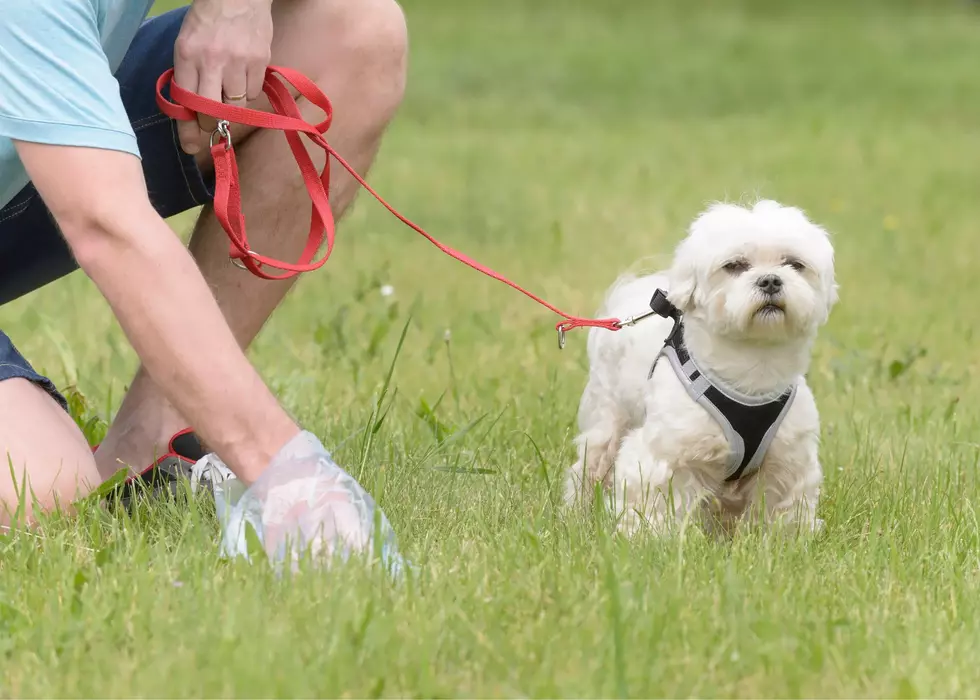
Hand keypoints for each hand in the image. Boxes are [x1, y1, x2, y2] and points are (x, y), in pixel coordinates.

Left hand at [173, 0, 273, 153]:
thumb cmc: (207, 20)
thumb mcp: (187, 43)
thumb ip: (187, 76)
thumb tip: (189, 115)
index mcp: (187, 54)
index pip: (186, 101)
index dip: (188, 127)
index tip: (190, 145)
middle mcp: (212, 60)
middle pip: (213, 111)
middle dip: (212, 121)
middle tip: (213, 119)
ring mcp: (239, 61)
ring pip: (236, 105)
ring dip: (232, 103)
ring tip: (229, 85)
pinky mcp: (261, 61)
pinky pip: (254, 93)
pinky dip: (248, 91)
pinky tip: (243, 74)